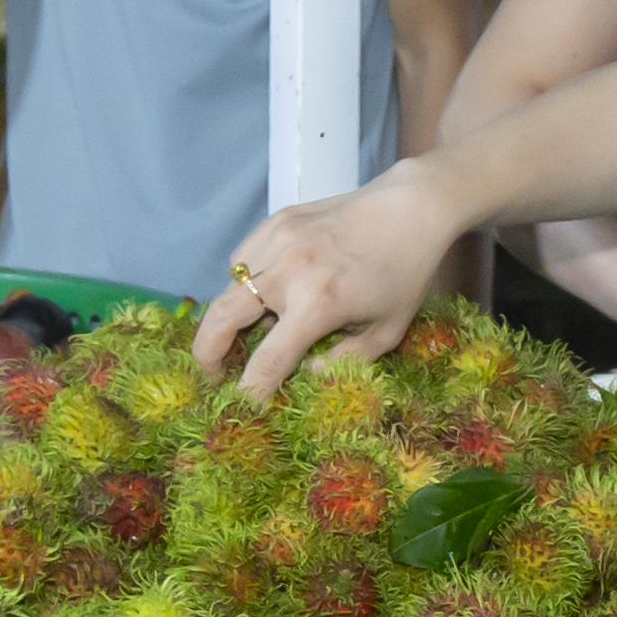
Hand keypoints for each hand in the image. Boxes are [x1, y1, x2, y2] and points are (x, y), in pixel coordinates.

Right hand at [192, 160, 459, 400]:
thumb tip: (306, 373)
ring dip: (231, 314)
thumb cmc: (404, 275)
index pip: (269, 361)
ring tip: (255, 325)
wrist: (410, 209)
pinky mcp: (276, 221)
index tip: (244, 406)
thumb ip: (345, 362)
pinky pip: (243, 259)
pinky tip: (271, 285)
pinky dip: (246, 280)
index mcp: (319, 305)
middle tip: (212, 372)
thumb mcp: (386, 332)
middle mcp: (288, 272)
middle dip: (207, 354)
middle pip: (221, 318)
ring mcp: (277, 241)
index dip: (250, 391)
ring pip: (228, 287)